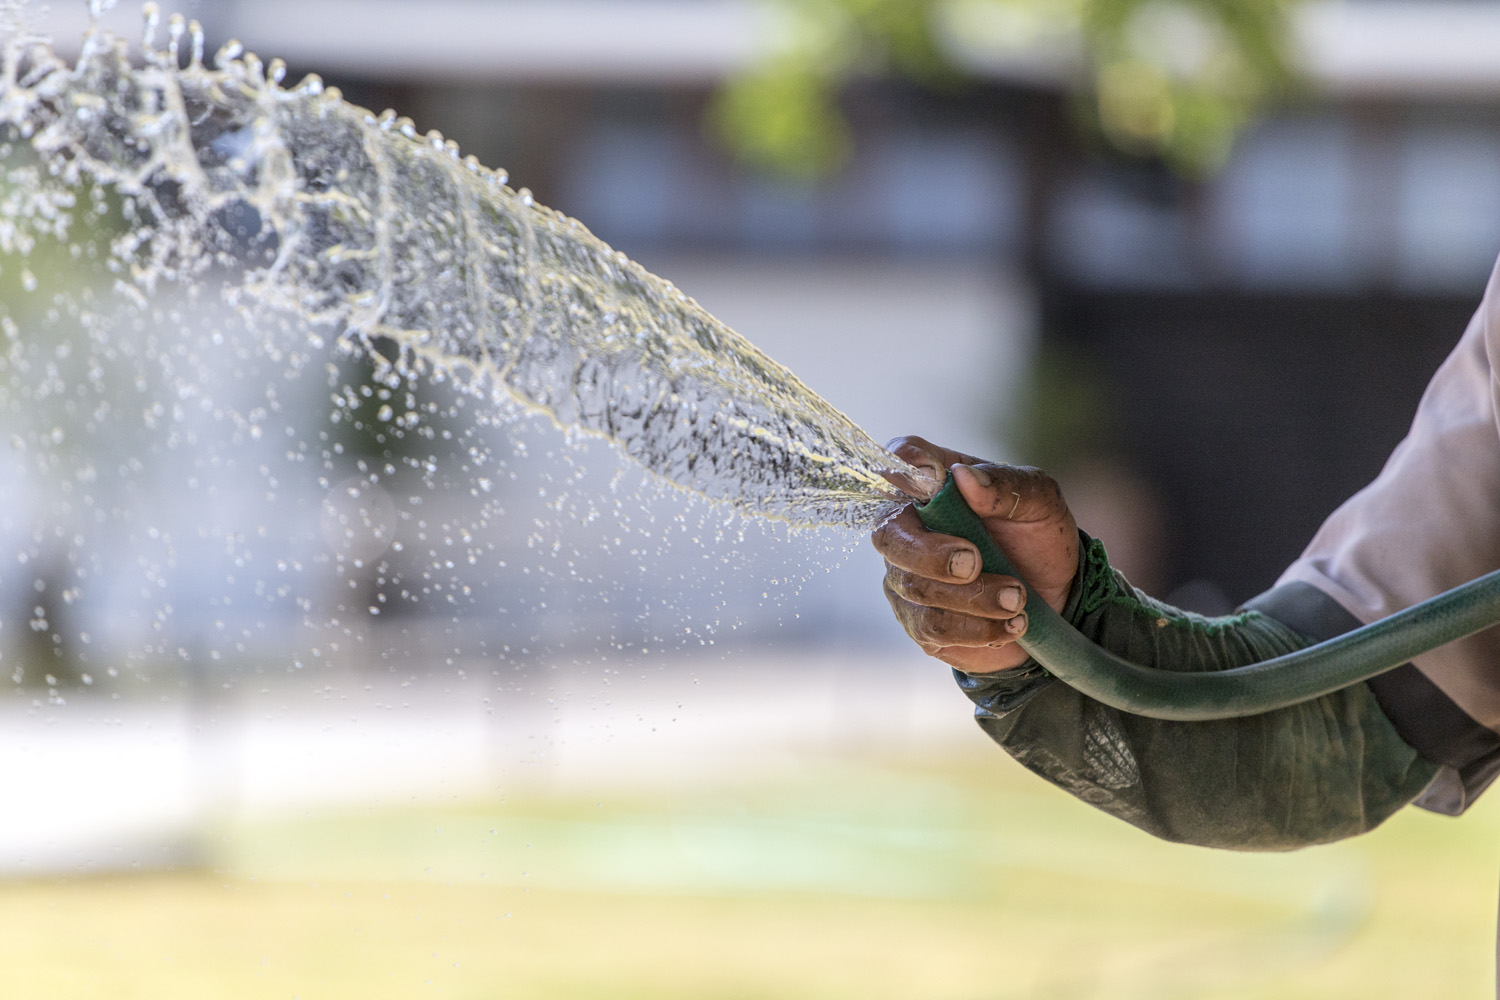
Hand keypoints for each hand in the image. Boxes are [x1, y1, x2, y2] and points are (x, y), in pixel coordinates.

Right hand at [874, 436, 1078, 673]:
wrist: (1053, 597)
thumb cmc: (1036, 537)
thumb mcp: (1040, 502)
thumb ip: (1006, 485)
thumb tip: (965, 478)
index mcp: (935, 484)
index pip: (901, 459)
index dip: (903, 464)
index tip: (930, 475)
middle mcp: (909, 527)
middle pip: (888, 535)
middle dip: (932, 555)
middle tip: (976, 562)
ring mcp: (908, 576)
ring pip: (916, 589)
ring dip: (974, 597)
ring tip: (1018, 599)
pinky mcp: (919, 621)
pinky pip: (934, 628)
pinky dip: (978, 628)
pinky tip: (1009, 623)